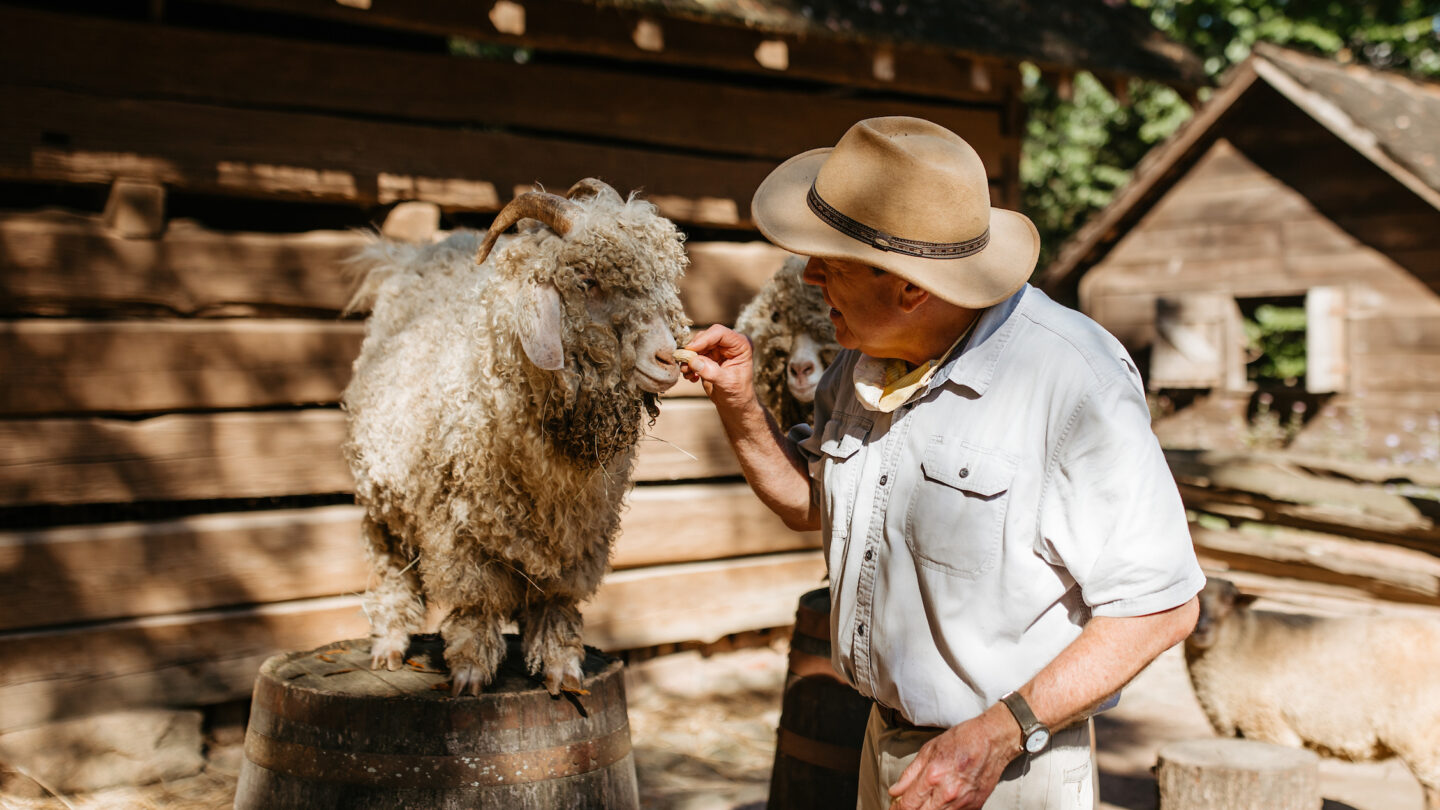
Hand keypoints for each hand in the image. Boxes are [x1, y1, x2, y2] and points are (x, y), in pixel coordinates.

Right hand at [680, 324, 756, 409]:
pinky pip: (693, 355)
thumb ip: (711, 372)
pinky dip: (689, 365)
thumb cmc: (738, 394)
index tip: (690, 350)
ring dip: (689, 359)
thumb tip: (694, 361)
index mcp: (741, 345)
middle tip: (685, 364)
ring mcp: (718, 350)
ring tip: (688, 373)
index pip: (720, 333)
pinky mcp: (709, 357)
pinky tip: (692, 377)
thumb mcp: (727, 384)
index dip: (704, 339)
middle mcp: (730, 344)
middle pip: (705, 337)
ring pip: (697, 346)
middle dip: (693, 350)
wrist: (735, 404)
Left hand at [887, 710, 1016, 809]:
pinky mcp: (974, 807)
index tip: (894, 807)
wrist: (993, 741)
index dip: (897, 808)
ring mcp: (963, 802)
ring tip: (922, 804)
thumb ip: (910, 773)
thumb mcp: (929, 749)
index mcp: (933, 775)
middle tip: (905, 807)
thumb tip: (895, 791)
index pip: (908, 804)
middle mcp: (947, 792)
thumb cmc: (961, 740)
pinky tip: (939, 804)